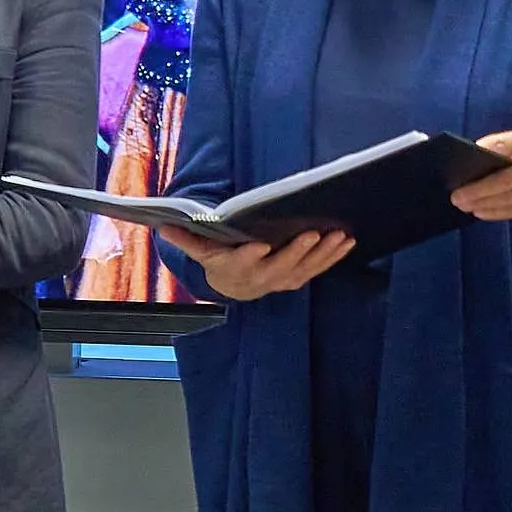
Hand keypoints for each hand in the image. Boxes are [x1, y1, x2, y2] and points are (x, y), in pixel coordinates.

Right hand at [163, 222, 354, 299]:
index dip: (250, 256)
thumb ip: (186, 239)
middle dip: (297, 251)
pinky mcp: (299, 277)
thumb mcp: (201, 251)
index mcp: (235, 268)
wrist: (237, 287)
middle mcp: (261, 277)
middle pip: (281, 266)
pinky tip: (347, 241)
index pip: (242, 262)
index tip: (259, 246)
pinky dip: (334, 256)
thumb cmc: (220, 260)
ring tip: (338, 235)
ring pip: (305, 268)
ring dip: (323, 253)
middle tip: (312, 234)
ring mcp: (283, 279)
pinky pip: (319, 269)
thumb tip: (163, 225)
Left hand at [451, 127, 511, 221]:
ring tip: (464, 205)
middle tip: (455, 197)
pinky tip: (483, 213)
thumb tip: (476, 150)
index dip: (479, 159)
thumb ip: (509, 143)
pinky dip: (497, 213)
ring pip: (509, 198)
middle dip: (476, 190)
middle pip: (503, 180)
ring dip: (483, 204)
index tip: (458, 168)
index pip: (503, 147)